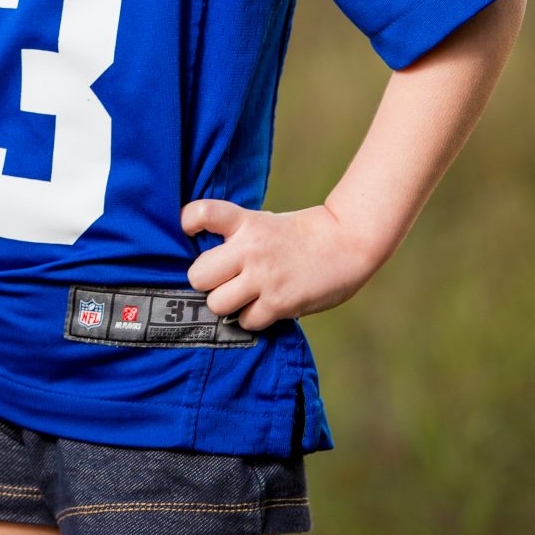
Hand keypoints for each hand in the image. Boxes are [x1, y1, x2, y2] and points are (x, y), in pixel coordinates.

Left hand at [180, 197, 378, 327]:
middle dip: (206, 282)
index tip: (189, 228)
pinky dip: (252, 319)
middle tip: (221, 280)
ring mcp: (263, 277)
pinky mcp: (278, 303)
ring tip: (243, 297)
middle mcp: (250, 248)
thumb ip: (237, 237)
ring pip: (217, 304)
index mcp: (246, 222)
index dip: (189, 221)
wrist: (345, 243)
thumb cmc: (299, 235)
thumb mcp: (264, 224)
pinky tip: (264, 307)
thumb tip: (207, 264)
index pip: (203, 213)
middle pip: (198, 275)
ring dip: (227, 305)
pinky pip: (246, 321)